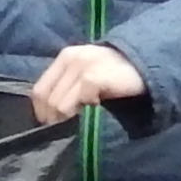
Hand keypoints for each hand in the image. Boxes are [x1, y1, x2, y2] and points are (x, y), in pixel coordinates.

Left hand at [30, 41, 148, 126]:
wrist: (141, 64)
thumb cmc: (111, 74)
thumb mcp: (84, 74)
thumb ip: (66, 86)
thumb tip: (48, 112)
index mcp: (64, 57)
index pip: (39, 90)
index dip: (41, 111)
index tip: (51, 123)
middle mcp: (71, 59)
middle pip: (48, 99)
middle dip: (55, 117)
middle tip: (71, 121)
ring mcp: (83, 66)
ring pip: (59, 104)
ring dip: (70, 114)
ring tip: (86, 110)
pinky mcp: (95, 76)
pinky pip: (80, 100)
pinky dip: (88, 107)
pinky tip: (98, 103)